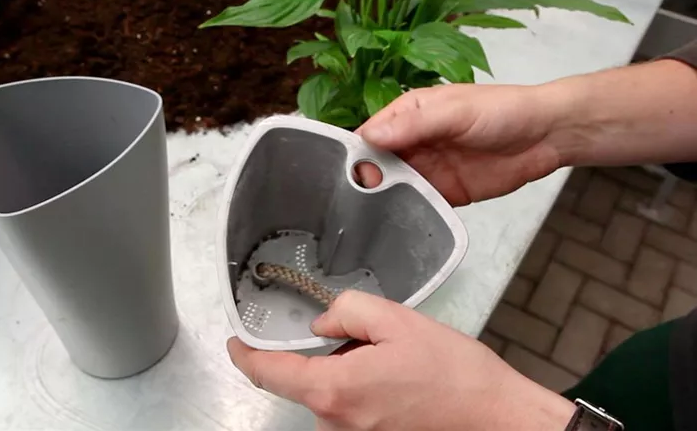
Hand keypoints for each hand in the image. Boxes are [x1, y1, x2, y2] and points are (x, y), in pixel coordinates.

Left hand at [227, 290, 573, 430]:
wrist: (495, 417)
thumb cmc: (451, 371)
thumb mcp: (396, 320)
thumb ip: (346, 312)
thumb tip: (321, 325)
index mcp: (334, 391)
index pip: (268, 374)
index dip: (246, 355)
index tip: (236, 340)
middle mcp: (336, 423)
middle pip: (306, 379)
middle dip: (325, 352)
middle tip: (370, 335)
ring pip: (331, 391)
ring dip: (347, 368)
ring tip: (395, 356)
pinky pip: (350, 406)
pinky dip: (360, 384)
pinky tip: (399, 375)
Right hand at [355, 84, 564, 205]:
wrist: (546, 136)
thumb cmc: (501, 111)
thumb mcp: (455, 111)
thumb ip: (414, 124)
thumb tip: (370, 135)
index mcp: (408, 115)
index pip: (370, 133)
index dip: (354, 153)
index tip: (340, 174)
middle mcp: (412, 142)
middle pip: (376, 164)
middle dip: (363, 181)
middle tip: (352, 202)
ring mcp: (427, 170)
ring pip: (392, 187)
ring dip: (380, 200)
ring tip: (363, 218)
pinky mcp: (444, 193)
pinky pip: (417, 205)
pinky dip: (405, 213)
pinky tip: (392, 225)